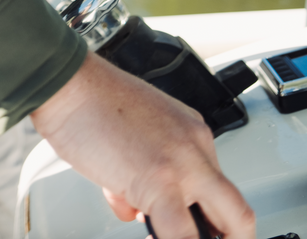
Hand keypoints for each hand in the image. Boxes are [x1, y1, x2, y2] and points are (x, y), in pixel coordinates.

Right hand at [31, 53, 255, 238]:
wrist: (67, 84)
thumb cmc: (86, 101)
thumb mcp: (131, 132)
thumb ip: (143, 170)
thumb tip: (137, 205)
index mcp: (191, 132)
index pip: (214, 186)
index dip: (202, 213)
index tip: (188, 224)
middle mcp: (196, 147)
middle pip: (238, 212)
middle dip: (224, 238)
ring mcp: (183, 167)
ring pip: (227, 226)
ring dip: (192, 238)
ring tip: (155, 231)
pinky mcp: (160, 183)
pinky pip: (182, 235)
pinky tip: (142, 226)